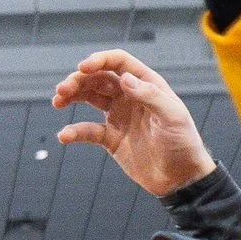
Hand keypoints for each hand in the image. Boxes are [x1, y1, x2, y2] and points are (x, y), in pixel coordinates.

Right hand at [51, 51, 216, 195]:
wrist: (181, 179)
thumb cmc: (184, 144)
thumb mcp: (172, 117)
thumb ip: (150, 95)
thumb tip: (124, 78)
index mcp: (147, 85)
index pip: (119, 63)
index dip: (99, 60)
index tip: (82, 68)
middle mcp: (130, 96)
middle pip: (98, 78)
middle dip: (78, 80)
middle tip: (62, 90)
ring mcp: (119, 116)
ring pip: (89, 98)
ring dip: (72, 96)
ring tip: (57, 101)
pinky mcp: (111, 138)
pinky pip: (88, 130)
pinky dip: (74, 131)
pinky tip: (64, 136)